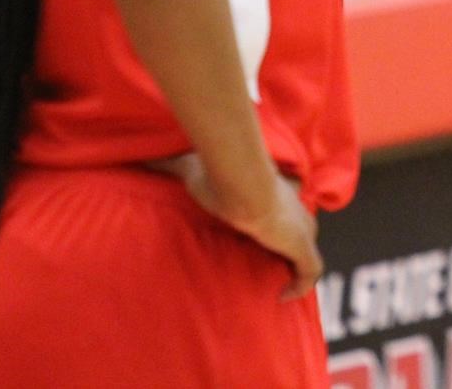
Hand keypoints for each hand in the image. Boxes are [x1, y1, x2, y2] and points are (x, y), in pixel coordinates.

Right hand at [153, 152, 321, 299]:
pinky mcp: (303, 245)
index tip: (260, 230)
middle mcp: (294, 205)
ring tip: (275, 281)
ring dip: (294, 266)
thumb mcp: (191, 167)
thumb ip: (168, 162)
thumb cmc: (220, 173)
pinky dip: (301, 285)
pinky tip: (283, 297)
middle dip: (288, 242)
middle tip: (267, 260)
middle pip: (301, 226)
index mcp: (275, 187)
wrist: (242, 182)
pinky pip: (311, 271)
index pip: (285, 202)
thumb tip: (140, 155)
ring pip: (307, 249)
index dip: (277, 217)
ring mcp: (301, 226)